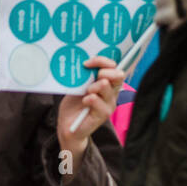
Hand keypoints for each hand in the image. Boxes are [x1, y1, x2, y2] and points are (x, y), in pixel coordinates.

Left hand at [57, 57, 125, 173]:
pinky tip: (84, 101)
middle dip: (103, 71)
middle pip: (118, 75)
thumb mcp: (79, 85)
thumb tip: (85, 63)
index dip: (102, 61)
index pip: (113, 66)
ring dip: (94, 86)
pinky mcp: (103, 115)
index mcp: (107, 82)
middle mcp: (111, 92)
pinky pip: (100, 102)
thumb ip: (86, 75)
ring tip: (86, 91)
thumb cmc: (74, 103)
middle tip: (91, 77)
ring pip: (107, 86)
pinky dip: (90, 99)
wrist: (68, 124)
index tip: (87, 63)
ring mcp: (109, 104)